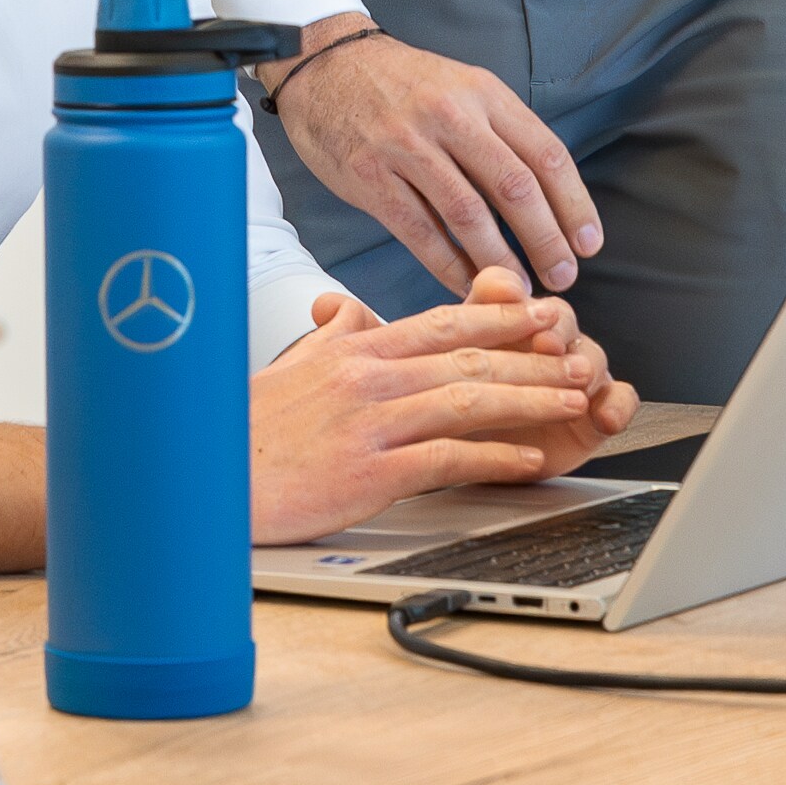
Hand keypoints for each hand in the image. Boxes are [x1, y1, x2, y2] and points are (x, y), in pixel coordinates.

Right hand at [250, 265, 640, 543]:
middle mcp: (367, 376)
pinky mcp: (368, 470)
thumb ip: (330, 335)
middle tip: (579, 351)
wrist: (206, 477)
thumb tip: (346, 307)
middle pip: (467, 357)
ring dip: (529, 398)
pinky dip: (493, 457)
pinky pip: (445, 458)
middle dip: (532, 355)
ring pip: (467, 399)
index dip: (499, 315)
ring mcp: (369, 421)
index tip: (541, 310)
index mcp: (354, 349)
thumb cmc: (244, 428)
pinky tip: (527, 459)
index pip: (441, 322)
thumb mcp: (290, 365)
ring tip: (573, 398)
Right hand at [268, 19, 602, 295]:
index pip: (545, 155)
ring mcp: (407, 147)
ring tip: (520, 290)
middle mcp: (450, 116)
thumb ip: (500, 133)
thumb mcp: (461, 87)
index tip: (589, 244)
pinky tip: (467, 284)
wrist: (325, 63)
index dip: (574, 206)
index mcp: (483, 94)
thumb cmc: (402, 84)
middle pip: (515, 188)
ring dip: (500, 261)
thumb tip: (548, 198)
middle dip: (546, 241)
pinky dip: (449, 265)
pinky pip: (420, 232)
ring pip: (469, 215)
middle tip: (563, 278)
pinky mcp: (371, 176)